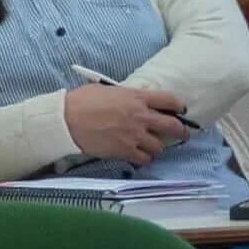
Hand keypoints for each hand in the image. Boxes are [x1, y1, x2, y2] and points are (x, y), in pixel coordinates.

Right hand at [63, 84, 190, 165]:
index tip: (179, 110)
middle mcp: (141, 117)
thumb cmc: (82, 101)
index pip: (170, 100)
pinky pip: (144, 159)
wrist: (67, 120)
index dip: (178, 106)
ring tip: (153, 147)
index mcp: (137, 97)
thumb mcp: (108, 90)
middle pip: (173, 126)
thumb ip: (126, 96)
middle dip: (181, 131)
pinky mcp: (125, 151)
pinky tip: (140, 156)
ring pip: (160, 147)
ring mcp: (134, 135)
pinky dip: (144, 158)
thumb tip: (133, 101)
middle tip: (182, 134)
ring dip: (158, 147)